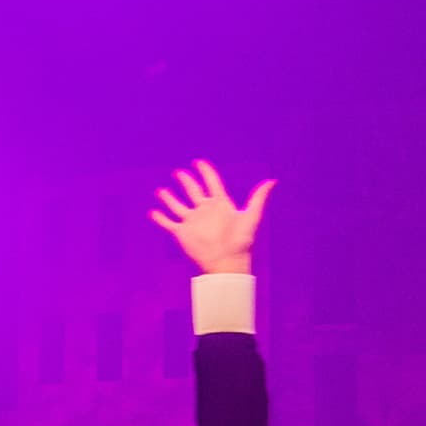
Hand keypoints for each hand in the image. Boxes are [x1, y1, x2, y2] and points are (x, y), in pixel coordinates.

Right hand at [150, 161, 273, 274]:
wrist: (227, 262)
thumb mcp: (251, 216)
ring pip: (177, 206)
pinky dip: (160, 218)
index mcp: (220, 204)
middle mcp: (204, 210)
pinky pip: (168, 223)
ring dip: (169, 198)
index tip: (199, 162)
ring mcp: (192, 221)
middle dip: (186, 181)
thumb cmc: (241, 242)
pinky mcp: (182, 233)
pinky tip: (153, 212)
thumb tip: (272, 181)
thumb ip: (258, 198)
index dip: (206, 172)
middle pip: (193, 191)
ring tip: (161, 191)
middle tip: (180, 173)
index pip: (212, 183)